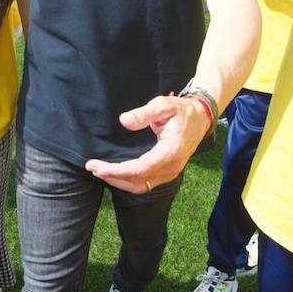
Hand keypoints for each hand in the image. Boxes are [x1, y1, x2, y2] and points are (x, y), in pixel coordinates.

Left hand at [85, 95, 211, 192]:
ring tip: (99, 171)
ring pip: (141, 186)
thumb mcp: (164, 105)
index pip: (141, 169)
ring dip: (118, 181)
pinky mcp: (167, 173)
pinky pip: (146, 183)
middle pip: (138, 181)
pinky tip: (115, 174)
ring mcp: (171, 172)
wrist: (201, 118)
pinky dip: (128, 181)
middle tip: (92, 167)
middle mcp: (172, 167)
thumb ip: (145, 113)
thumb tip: (124, 121)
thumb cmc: (182, 110)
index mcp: (171, 151)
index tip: (98, 166)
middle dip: (113, 177)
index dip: (117, 171)